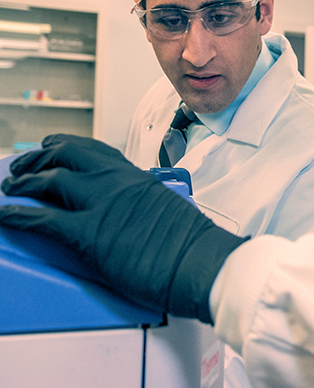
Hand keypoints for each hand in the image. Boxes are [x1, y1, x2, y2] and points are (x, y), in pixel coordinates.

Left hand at [0, 134, 246, 323]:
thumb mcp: (169, 208)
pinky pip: (42, 217)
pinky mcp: (89, 233)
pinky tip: (6, 215)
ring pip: (50, 179)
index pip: (94, 150)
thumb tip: (136, 213)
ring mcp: (103, 204)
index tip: (53, 146)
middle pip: (66, 155)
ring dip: (23, 181)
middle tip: (23, 164)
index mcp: (137, 176)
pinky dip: (17, 214)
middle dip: (38, 157)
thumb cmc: (192, 244)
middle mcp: (117, 181)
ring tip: (10, 186)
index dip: (67, 145)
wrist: (201, 261)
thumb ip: (146, 201)